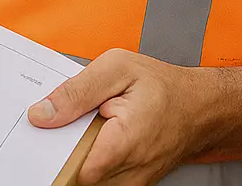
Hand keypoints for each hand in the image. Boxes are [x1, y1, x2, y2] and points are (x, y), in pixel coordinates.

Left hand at [27, 48, 207, 185]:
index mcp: (125, 141)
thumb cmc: (162, 85)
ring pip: (92, 183)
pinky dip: (96, 164)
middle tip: (74, 127)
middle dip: (69, 154)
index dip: (59, 152)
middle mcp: (132, 170)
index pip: (79, 170)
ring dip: (83, 160)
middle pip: (81, 178)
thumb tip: (41, 114)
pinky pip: (105, 182)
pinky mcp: (134, 184)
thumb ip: (76, 92)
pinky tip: (101, 141)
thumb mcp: (116, 68)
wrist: (199, 106)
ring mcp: (134, 182)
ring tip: (93, 131)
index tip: (52, 133)